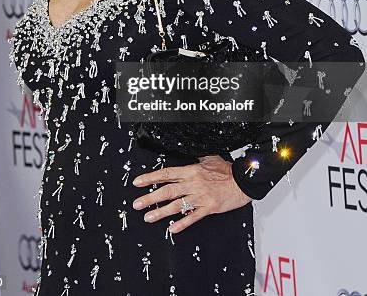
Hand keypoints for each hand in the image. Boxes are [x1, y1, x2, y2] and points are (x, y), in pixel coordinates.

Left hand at [132, 155, 252, 233]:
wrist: (243, 181)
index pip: (167, 174)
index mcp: (191, 170)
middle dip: (150, 197)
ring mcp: (201, 197)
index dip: (151, 178)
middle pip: (168, 191)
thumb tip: (184, 150)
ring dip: (161, 212)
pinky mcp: (209, 208)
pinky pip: (193, 217)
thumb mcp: (209, 157)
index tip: (138, 182)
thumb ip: (195, 158)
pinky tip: (172, 229)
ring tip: (148, 217)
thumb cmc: (226, 170)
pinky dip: (182, 223)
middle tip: (137, 203)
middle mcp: (193, 184)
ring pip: (177, 205)